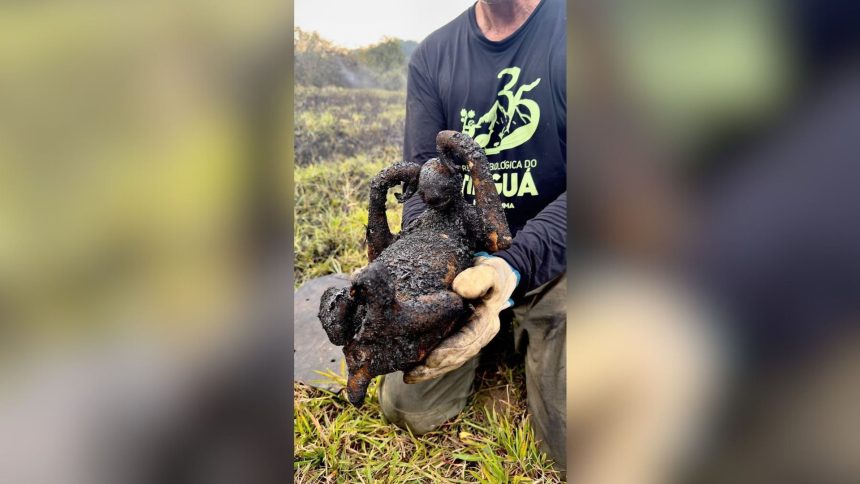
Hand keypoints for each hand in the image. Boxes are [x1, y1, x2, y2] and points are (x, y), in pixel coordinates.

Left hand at [404, 253, 519, 382]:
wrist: (490, 276)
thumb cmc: (489, 273)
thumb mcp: (489, 271)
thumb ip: (479, 277)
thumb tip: (460, 290)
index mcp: (488, 322)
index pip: (469, 340)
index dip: (450, 351)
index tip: (431, 359)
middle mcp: (480, 335)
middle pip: (458, 356)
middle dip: (436, 367)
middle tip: (412, 374)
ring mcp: (470, 339)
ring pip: (451, 360)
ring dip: (431, 371)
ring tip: (409, 376)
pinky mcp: (459, 338)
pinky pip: (446, 355)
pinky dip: (430, 364)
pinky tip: (411, 369)